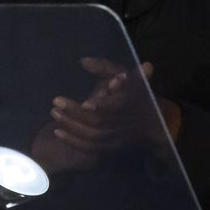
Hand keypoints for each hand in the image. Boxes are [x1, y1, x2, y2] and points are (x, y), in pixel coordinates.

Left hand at [30, 59, 173, 172]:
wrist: (155, 124)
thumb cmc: (134, 93)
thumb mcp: (125, 76)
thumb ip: (105, 68)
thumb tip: (84, 61)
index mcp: (133, 102)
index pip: (119, 105)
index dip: (103, 105)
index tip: (86, 103)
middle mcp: (127, 122)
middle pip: (100, 121)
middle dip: (76, 112)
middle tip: (56, 102)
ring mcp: (119, 137)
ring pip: (93, 136)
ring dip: (71, 126)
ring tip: (54, 113)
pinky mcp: (112, 148)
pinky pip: (91, 148)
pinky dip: (73, 141)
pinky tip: (57, 131)